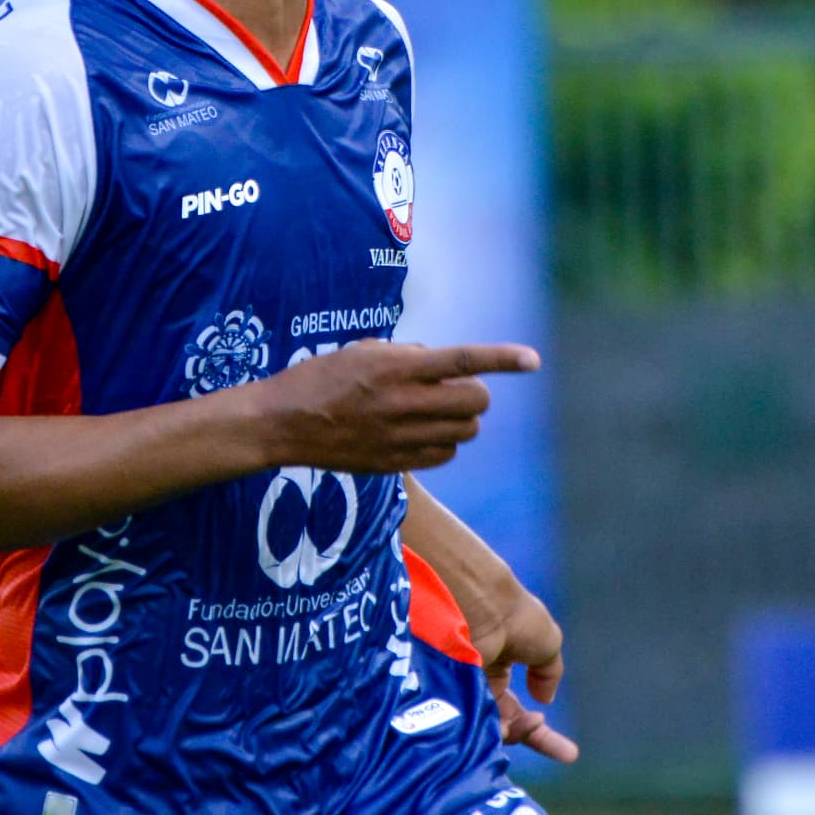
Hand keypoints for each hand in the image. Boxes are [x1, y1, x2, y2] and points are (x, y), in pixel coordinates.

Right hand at [256, 341, 539, 474]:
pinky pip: (445, 454)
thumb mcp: (363, 351)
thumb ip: (408, 355)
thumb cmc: (321, 377)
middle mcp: (402, 402)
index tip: (533, 360)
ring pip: (466, 431)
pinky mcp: (394, 463)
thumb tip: (443, 364)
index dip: (503, 358)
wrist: (281, 423)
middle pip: (475, 402)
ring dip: (462, 418)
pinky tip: (424, 432)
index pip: (464, 360)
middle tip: (455, 390)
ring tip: (434, 410)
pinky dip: (445, 443)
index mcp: (396, 367)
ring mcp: (399, 437)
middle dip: (476, 394)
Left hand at [464, 578, 578, 763]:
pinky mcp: (451, 700)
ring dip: (518, 734)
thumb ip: (549, 675)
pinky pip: (473, 729)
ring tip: (533, 721)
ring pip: (491, 732)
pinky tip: (509, 723)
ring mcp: (464, 693)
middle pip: (505, 726)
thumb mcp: (547, 643)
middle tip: (566, 752)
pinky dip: (496, 732)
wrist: (483, 606)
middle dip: (534, 737)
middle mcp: (479, 684)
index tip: (570, 754)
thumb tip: (544, 700)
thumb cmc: (516, 618)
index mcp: (497, 667)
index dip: (541, 733)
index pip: (517, 711)